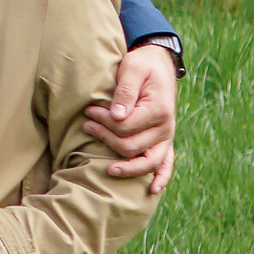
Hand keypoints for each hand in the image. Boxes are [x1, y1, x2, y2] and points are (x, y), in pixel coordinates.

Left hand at [83, 39, 178, 198]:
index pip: (126, 126)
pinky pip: (167, 163)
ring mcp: (167, 136)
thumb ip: (125, 92)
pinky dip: (162, 177)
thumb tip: (116, 116)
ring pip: (148, 161)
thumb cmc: (142, 65)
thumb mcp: (133, 69)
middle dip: (106, 137)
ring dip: (128, 168)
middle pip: (132, 146)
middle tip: (86, 126)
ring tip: (108, 170)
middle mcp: (165, 127)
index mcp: (158, 110)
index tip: (89, 111)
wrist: (159, 64)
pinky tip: (152, 190)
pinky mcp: (165, 140)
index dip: (104, 121)